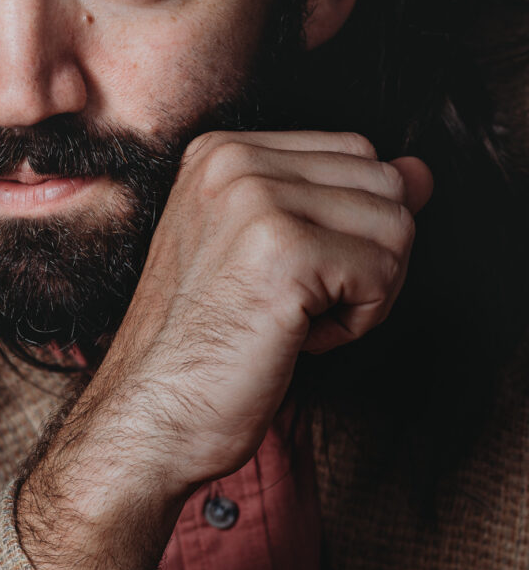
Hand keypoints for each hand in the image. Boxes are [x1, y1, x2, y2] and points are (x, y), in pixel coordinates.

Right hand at [16, 130, 432, 569]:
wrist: (149, 418)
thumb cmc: (205, 347)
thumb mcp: (272, 251)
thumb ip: (344, 200)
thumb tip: (421, 172)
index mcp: (222, 151)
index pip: (357, 154)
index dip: (350, 226)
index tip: (292, 274)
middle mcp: (234, 159)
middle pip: (384, 183)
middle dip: (368, 257)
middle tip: (299, 305)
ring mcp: (255, 200)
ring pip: (396, 226)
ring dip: (366, 293)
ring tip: (295, 321)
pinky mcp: (283, 252)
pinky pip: (383, 274)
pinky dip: (357, 323)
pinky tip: (297, 340)